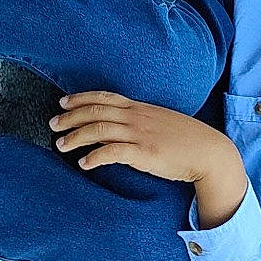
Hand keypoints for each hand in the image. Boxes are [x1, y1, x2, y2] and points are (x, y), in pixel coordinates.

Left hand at [51, 92, 233, 182]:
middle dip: (70, 117)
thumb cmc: (186, 139)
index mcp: (139, 108)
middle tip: (52, 123)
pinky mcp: (144, 153)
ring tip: (61, 145)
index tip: (62, 102)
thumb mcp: (160, 122)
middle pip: (95, 111)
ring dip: (76, 136)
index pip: (104, 97)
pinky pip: (112, 152)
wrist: (209, 152)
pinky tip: (84, 164)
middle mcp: (136, 117)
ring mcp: (139, 134)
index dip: (81, 98)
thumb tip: (120, 126)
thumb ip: (140, 121)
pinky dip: (94, 156)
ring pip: (99, 129)